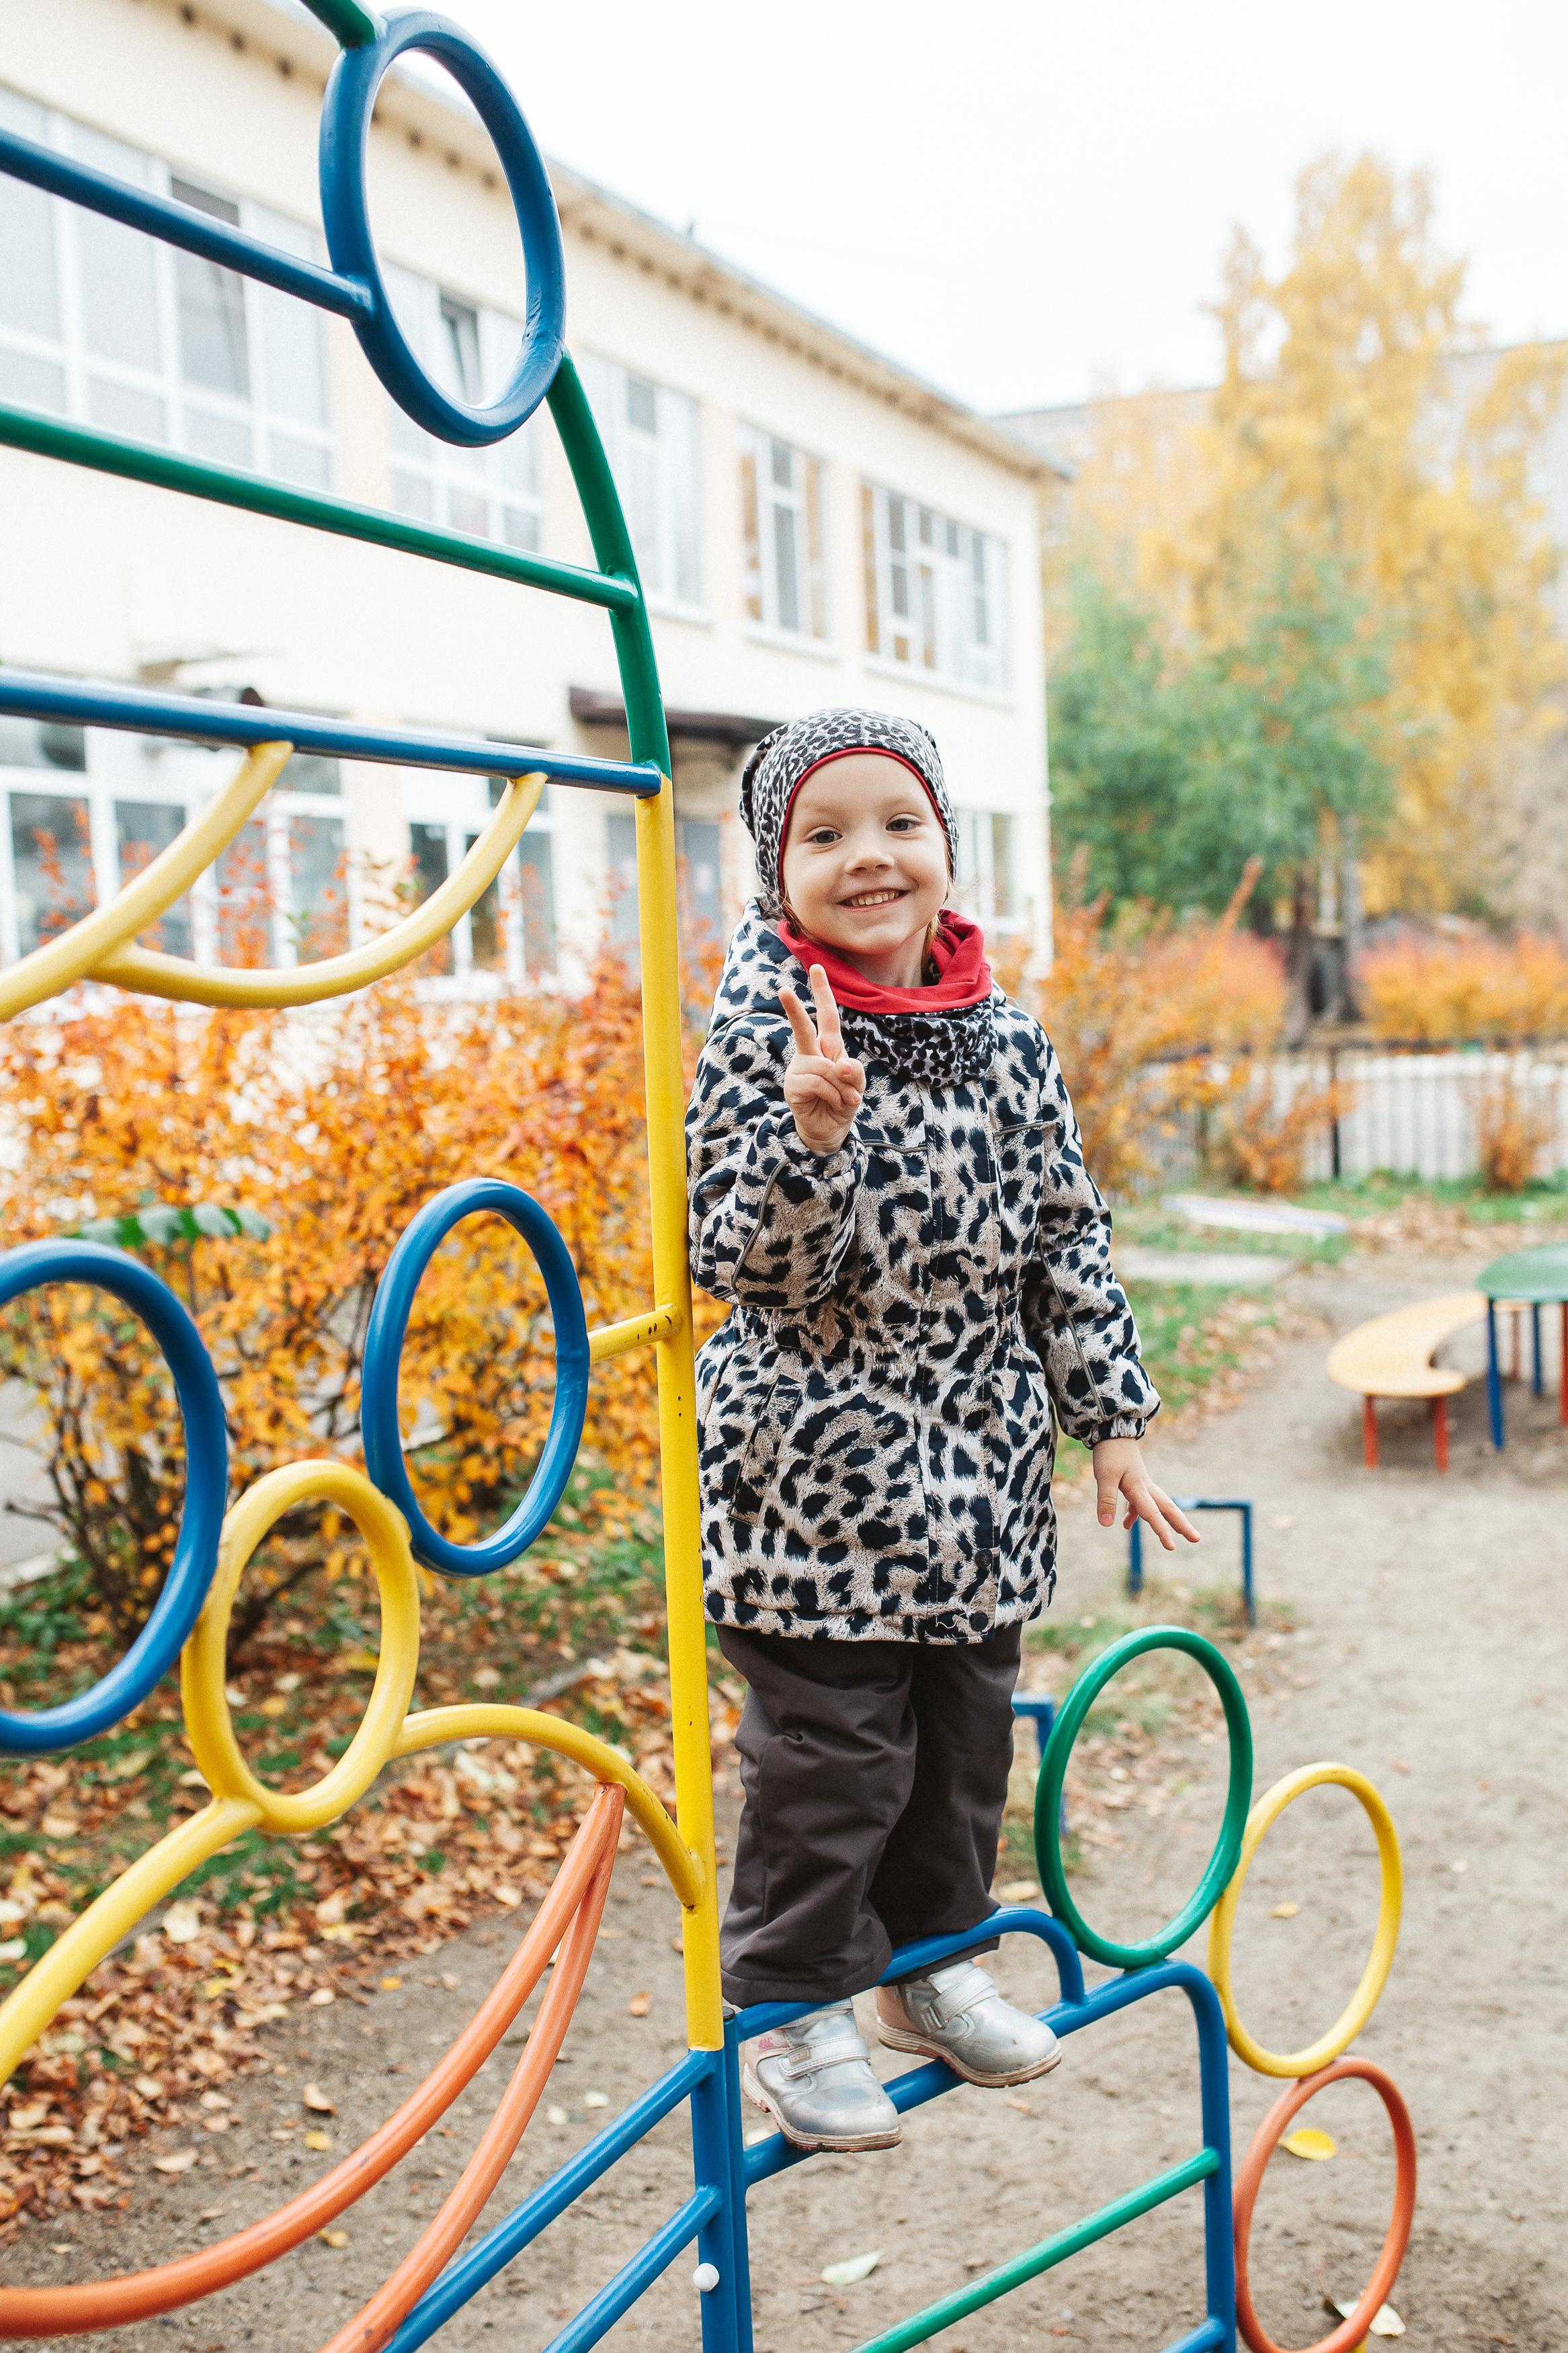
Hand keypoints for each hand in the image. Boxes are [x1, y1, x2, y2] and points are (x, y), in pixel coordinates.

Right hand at [779, 965, 865, 1155]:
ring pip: (824, 1067)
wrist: (829, 1132)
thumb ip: (854, 1072)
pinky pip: (818, 1083)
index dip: (823, 992)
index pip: (826, 1016)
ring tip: (846, 1100)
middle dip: (794, 1008)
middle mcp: (811, 1054)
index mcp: (828, 1048)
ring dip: (842, 1086)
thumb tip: (842, 1064)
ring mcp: (800, 1069)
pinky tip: (836, 1104)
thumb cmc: (843, 1104)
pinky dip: (833, 1095)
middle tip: (782, 990)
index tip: (816, 967)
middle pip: (804, 1028)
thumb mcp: (857, 1086)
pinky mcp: (793, 1086)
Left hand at [1091, 1439, 1198, 1551]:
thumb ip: (1106, 1500)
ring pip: (1158, 1506)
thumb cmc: (1109, 1453)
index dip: (1162, 1530)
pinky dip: (1136, 1513)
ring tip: (1172, 1539)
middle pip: (1167, 1509)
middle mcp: (1145, 1487)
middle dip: (1181, 1525)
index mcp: (1139, 1487)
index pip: (1152, 1513)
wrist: (1112, 1432)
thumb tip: (1107, 1525)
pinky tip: (1126, 1524)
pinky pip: (1140, 1502)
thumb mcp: (1104, 1477)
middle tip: (1197, 1539)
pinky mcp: (1134, 1482)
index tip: (1172, 1547)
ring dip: (1165, 1521)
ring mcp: (1141, 1484)